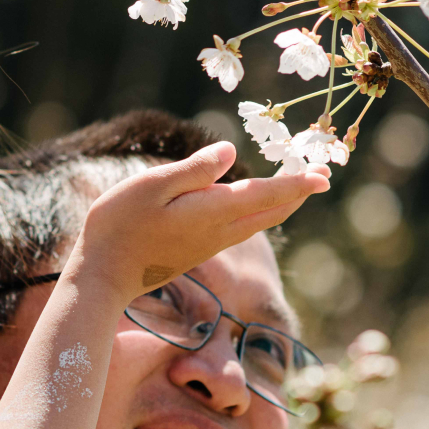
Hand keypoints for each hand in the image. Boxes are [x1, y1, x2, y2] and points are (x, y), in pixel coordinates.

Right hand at [71, 142, 328, 304]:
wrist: (104, 276)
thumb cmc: (120, 224)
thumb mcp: (152, 186)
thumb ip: (195, 169)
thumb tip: (231, 152)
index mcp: (212, 211)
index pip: (266, 193)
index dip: (296, 182)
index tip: (325, 174)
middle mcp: (219, 230)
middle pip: (271, 211)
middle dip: (298, 192)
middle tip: (323, 173)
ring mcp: (210, 243)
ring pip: (259, 221)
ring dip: (282, 201)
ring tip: (300, 184)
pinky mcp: (198, 249)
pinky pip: (241, 226)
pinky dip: (260, 210)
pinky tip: (257, 203)